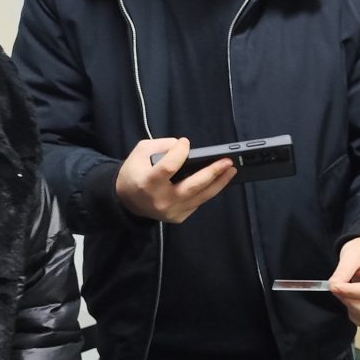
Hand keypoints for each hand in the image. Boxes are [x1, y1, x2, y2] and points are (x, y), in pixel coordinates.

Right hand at [115, 138, 236, 224]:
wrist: (128, 201)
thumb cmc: (135, 172)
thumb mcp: (141, 152)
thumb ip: (162, 146)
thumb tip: (186, 147)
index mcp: (147, 182)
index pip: (168, 167)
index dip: (179, 153)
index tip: (185, 143)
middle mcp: (160, 200)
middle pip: (192, 186)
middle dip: (212, 172)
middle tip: (228, 161)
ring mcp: (171, 211)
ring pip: (200, 197)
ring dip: (219, 182)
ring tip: (231, 170)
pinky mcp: (179, 217)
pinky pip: (198, 202)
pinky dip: (209, 190)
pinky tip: (219, 180)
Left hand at [329, 236, 359, 328]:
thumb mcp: (352, 254)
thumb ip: (342, 271)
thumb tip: (334, 286)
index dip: (350, 291)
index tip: (335, 286)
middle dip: (350, 302)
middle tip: (338, 289)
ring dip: (351, 309)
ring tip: (344, 293)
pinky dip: (354, 314)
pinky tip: (350, 300)